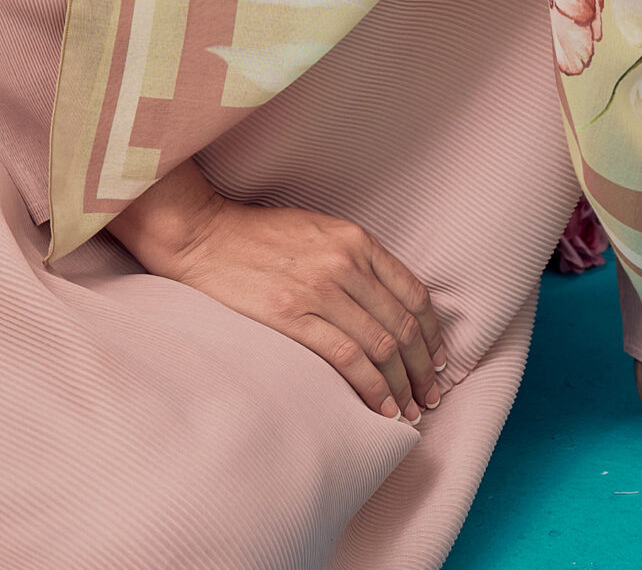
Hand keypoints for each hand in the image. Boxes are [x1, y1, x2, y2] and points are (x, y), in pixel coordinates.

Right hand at [124, 178, 449, 425]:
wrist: (204, 235)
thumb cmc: (259, 236)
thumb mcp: (317, 232)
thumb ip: (353, 259)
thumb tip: (386, 305)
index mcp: (354, 240)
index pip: (412, 293)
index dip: (431, 334)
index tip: (438, 361)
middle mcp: (344, 262)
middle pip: (401, 325)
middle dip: (422, 368)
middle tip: (430, 397)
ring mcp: (318, 288)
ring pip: (380, 345)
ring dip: (402, 385)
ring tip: (409, 411)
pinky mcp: (291, 316)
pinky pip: (347, 357)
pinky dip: (371, 387)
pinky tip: (380, 407)